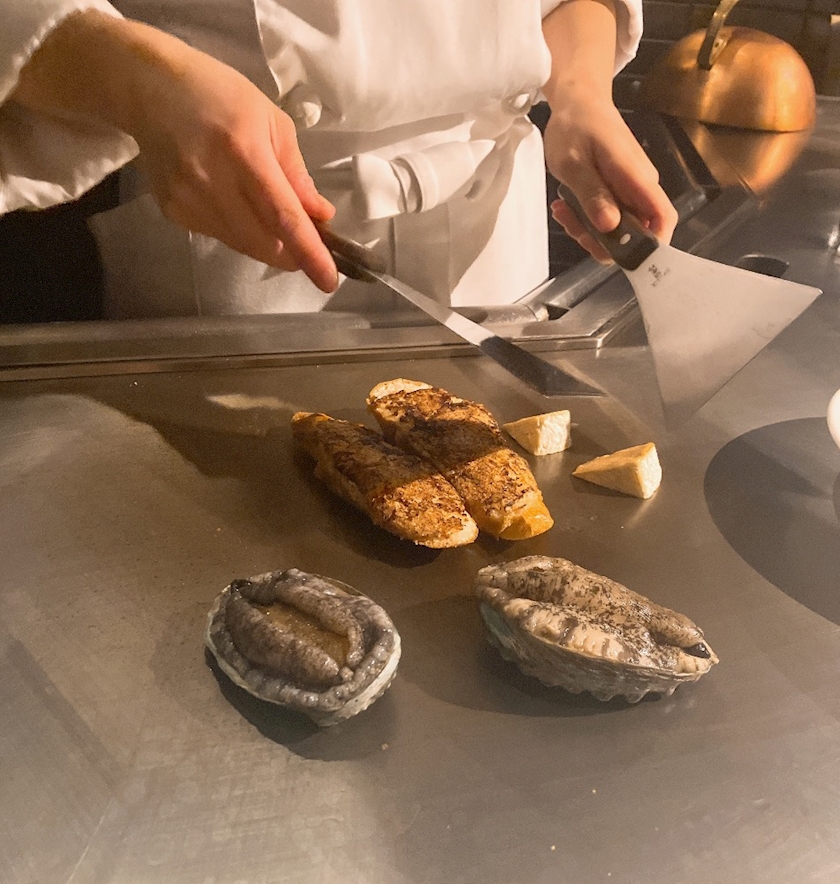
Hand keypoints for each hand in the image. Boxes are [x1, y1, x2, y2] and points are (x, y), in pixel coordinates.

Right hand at [13, 12, 338, 291]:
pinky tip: (235, 204)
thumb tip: (321, 216)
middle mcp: (212, 182)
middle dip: (293, 255)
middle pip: (263, 242)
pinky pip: (220, 236)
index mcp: (243, 151)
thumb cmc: (219, 95)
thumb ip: (297, 174)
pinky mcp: (173, 212)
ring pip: (242, 245)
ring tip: (275, 221)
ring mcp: (187, 200)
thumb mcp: (271, 121)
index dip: (309, 252)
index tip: (329, 280)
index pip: (282, 216)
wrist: (149, 88)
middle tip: (310, 248)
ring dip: (268, 243)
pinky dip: (240, 231)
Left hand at [544, 96, 677, 262]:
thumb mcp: (574, 163)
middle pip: (635, 232)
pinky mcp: (618, 192)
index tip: (619, 256)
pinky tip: (565, 206)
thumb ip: (592, 193)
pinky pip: (607, 217)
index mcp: (638, 179)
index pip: (662, 218)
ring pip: (617, 228)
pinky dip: (585, 219)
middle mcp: (641, 188)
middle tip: (570, 222)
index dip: (651, 245)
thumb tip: (610, 225)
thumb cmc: (576, 127)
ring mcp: (630, 191)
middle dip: (601, 240)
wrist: (577, 103)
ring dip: (587, 230)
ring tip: (562, 210)